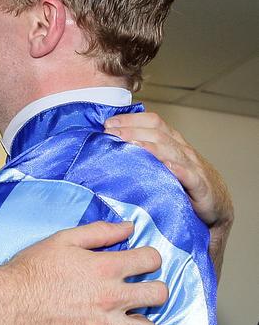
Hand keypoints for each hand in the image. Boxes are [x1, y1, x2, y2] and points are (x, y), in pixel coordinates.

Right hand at [2, 221, 165, 324]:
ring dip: (141, 324)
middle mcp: (111, 298)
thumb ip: (100, 232)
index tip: (141, 262)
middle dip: (154, 289)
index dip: (149, 258)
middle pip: (159, 295)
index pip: (151, 259)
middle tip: (140, 291)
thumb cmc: (32, 269)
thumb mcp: (63, 240)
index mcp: (106, 267)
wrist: (6, 303)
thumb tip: (129, 227)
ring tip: (128, 319)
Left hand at [104, 112, 232, 227]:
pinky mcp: (202, 188)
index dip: (130, 120)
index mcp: (172, 142)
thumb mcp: (162, 163)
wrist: (217, 204)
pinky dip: (180, 171)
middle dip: (132, 131)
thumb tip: (110, 145)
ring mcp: (193, 167)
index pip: (152, 122)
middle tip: (111, 133)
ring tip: (133, 144)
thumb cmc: (183, 183)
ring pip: (172, 151)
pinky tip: (168, 167)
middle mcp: (182, 150)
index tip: (108, 123)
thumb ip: (142, 153)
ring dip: (151, 147)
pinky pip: (191, 177)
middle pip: (158, 134)